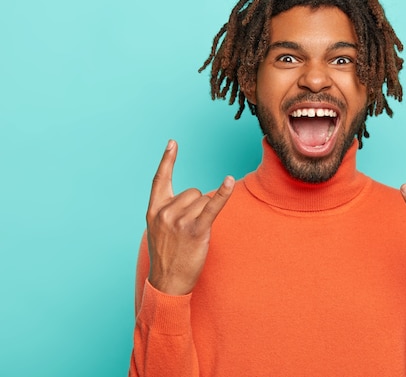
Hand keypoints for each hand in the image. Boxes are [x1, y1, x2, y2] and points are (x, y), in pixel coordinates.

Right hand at [146, 140, 233, 294]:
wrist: (167, 283)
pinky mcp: (196, 230)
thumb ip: (168, 210)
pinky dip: (223, 194)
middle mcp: (165, 212)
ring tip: (195, 235)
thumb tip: (192, 196)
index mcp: (154, 210)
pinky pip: (212, 206)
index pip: (160, 179)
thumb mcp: (158, 230)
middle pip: (193, 191)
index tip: (173, 143)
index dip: (167, 160)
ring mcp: (180, 221)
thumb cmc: (167, 256)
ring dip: (205, 214)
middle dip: (197, 206)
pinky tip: (229, 181)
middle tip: (190, 229)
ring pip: (204, 200)